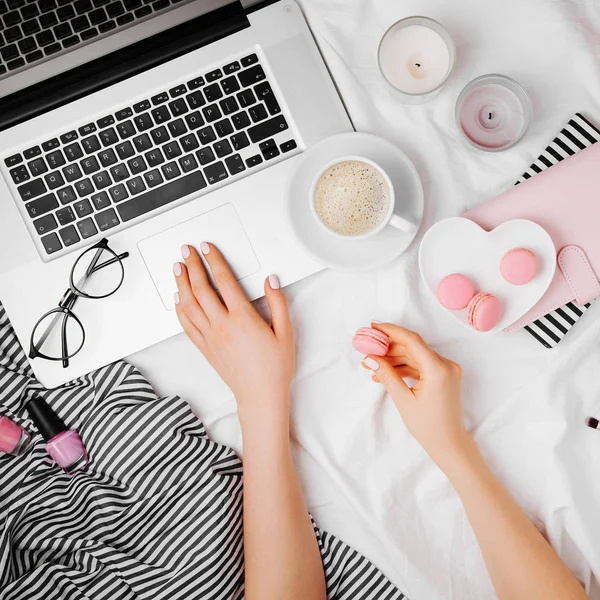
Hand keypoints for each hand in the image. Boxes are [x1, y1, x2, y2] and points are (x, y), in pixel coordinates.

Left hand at [173, 242, 294, 432]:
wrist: (260, 396)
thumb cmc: (274, 368)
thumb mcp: (286, 332)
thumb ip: (278, 303)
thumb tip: (271, 281)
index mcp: (242, 318)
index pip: (224, 281)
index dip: (214, 261)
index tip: (207, 248)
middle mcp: (222, 326)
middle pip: (201, 289)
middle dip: (192, 266)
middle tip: (186, 250)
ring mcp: (211, 338)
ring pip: (189, 305)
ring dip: (181, 284)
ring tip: (178, 268)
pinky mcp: (205, 348)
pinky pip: (187, 325)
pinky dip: (179, 309)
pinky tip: (178, 299)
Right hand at [362, 323, 470, 470]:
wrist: (450, 443)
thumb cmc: (428, 426)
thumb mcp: (403, 400)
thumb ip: (387, 375)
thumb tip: (370, 358)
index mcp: (438, 370)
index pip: (412, 341)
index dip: (391, 331)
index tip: (373, 327)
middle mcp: (446, 364)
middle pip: (413, 347)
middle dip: (389, 346)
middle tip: (368, 347)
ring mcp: (447, 369)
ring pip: (415, 355)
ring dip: (394, 357)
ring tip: (372, 364)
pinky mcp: (444, 374)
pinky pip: (421, 364)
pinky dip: (404, 367)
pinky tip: (386, 372)